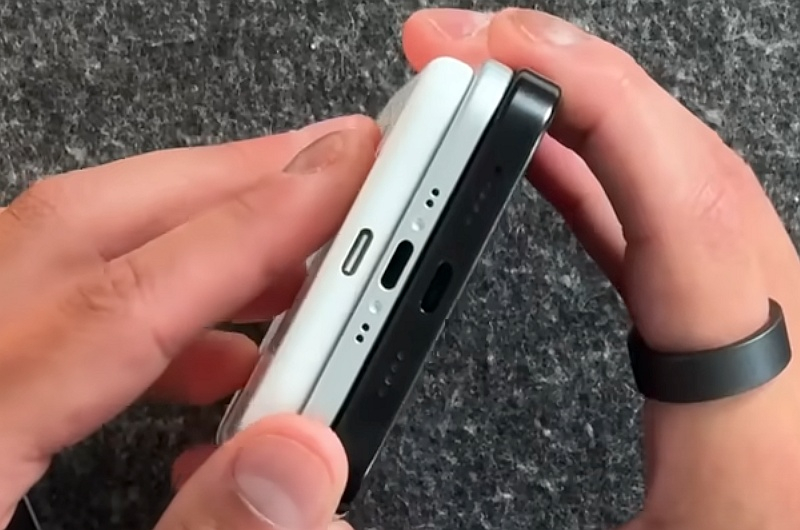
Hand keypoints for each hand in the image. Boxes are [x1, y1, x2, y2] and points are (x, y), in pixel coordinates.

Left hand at [0, 115, 378, 529]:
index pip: (117, 300)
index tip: (339, 180)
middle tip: (329, 164)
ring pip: (64, 247)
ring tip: (294, 260)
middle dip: (225, 183)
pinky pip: (54, 306)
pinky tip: (214, 353)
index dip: (246, 230)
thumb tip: (303, 461)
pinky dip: (151, 308)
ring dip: (194, 240)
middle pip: (78, 225)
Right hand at [403, 8, 799, 529]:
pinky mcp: (740, 337)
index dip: (600, 107)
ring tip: (491, 83)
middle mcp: (784, 355)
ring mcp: (769, 335)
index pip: (693, 212)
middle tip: (466, 46)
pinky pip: (672, 229)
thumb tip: (352, 484)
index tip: (498, 52)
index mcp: (760, 418)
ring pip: (688, 183)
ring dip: (585, 117)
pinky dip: (603, 177)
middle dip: (574, 81)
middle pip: (693, 166)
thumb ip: (473, 519)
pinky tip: (548, 161)